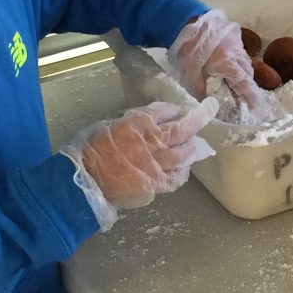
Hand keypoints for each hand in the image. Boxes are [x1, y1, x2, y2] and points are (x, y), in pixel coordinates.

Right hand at [63, 98, 216, 208]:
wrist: (84, 181)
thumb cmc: (90, 151)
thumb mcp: (109, 125)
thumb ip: (129, 122)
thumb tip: (143, 119)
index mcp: (139, 123)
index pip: (165, 111)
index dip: (174, 109)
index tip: (179, 109)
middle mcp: (153, 140)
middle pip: (184, 128)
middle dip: (199, 117)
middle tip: (209, 110)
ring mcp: (158, 163)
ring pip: (186, 152)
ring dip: (195, 146)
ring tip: (199, 144)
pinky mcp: (157, 183)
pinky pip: (177, 177)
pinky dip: (183, 171)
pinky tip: (183, 168)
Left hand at [169, 10, 262, 108]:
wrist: (185, 19)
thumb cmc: (186, 48)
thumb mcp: (188, 73)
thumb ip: (199, 88)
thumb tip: (207, 102)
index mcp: (227, 62)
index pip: (244, 82)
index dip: (250, 94)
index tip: (254, 105)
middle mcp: (236, 52)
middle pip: (248, 72)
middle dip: (247, 84)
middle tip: (242, 94)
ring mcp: (236, 41)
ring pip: (245, 61)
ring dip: (242, 71)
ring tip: (234, 80)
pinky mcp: (233, 34)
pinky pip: (240, 51)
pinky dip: (238, 60)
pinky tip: (228, 63)